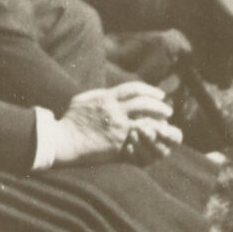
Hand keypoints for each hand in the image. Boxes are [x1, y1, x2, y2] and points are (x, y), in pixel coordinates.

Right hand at [52, 82, 181, 166]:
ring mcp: (117, 127)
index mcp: (106, 98)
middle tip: (168, 110)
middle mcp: (114, 110)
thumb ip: (100, 95)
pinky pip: (139, 138)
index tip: (159, 94)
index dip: (149, 90)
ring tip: (165, 124)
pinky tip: (155, 137)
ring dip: (158, 121)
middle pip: (144, 102)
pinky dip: (149, 136)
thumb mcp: (83, 100)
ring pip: (145, 120)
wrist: (64, 141)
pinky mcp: (118, 143)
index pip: (133, 88)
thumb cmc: (70, 120)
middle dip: (159, 105)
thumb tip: (111, 93)